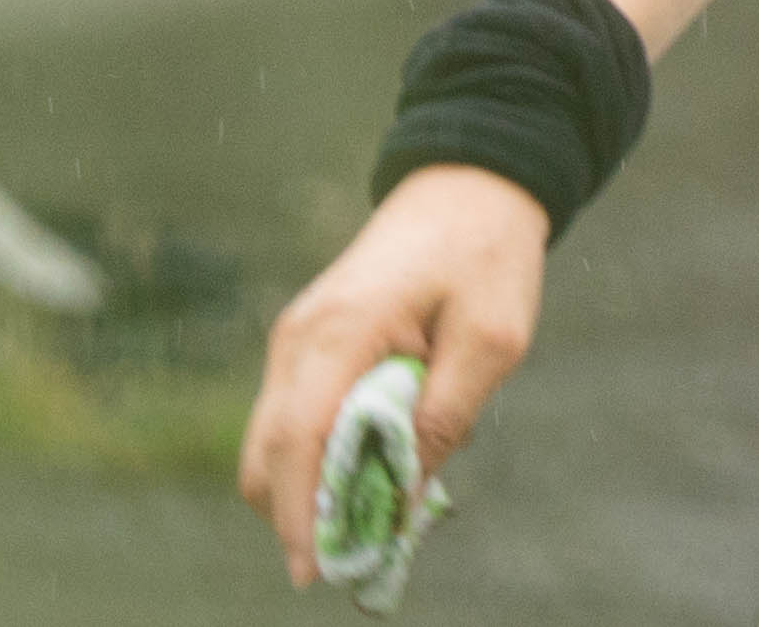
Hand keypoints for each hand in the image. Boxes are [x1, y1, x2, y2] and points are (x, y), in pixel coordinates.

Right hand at [238, 166, 552, 584]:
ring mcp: (295, 340)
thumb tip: (398, 498)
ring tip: (382, 506)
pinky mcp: (307, 344)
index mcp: (341, 330)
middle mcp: (299, 338)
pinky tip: (378, 464)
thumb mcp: (492, 339)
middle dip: (300, 514)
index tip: (317, 573)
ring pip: (274, 442)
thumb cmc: (487, 255)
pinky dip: (322, 456)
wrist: (469, 184)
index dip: (300, 515)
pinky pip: (296, 418)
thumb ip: (444, 418)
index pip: (297, 440)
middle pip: (266, 454)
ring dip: (313, 487)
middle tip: (360, 553)